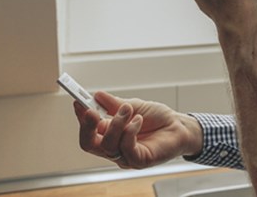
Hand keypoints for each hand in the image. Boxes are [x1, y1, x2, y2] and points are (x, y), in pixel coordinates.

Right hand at [74, 91, 202, 168]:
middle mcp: (114, 148)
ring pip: (107, 145)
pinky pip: (126, 149)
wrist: (179, 126)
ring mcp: (125, 156)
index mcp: (110, 134)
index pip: (88, 131)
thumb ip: (114, 104)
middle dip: (87, 127)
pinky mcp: (138, 161)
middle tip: (91, 111)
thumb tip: (96, 95)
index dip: (81, 118)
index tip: (78, 102)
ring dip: (116, 123)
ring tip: (129, 110)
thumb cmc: (157, 118)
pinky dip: (129, 131)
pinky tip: (138, 120)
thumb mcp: (133, 106)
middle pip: (88, 144)